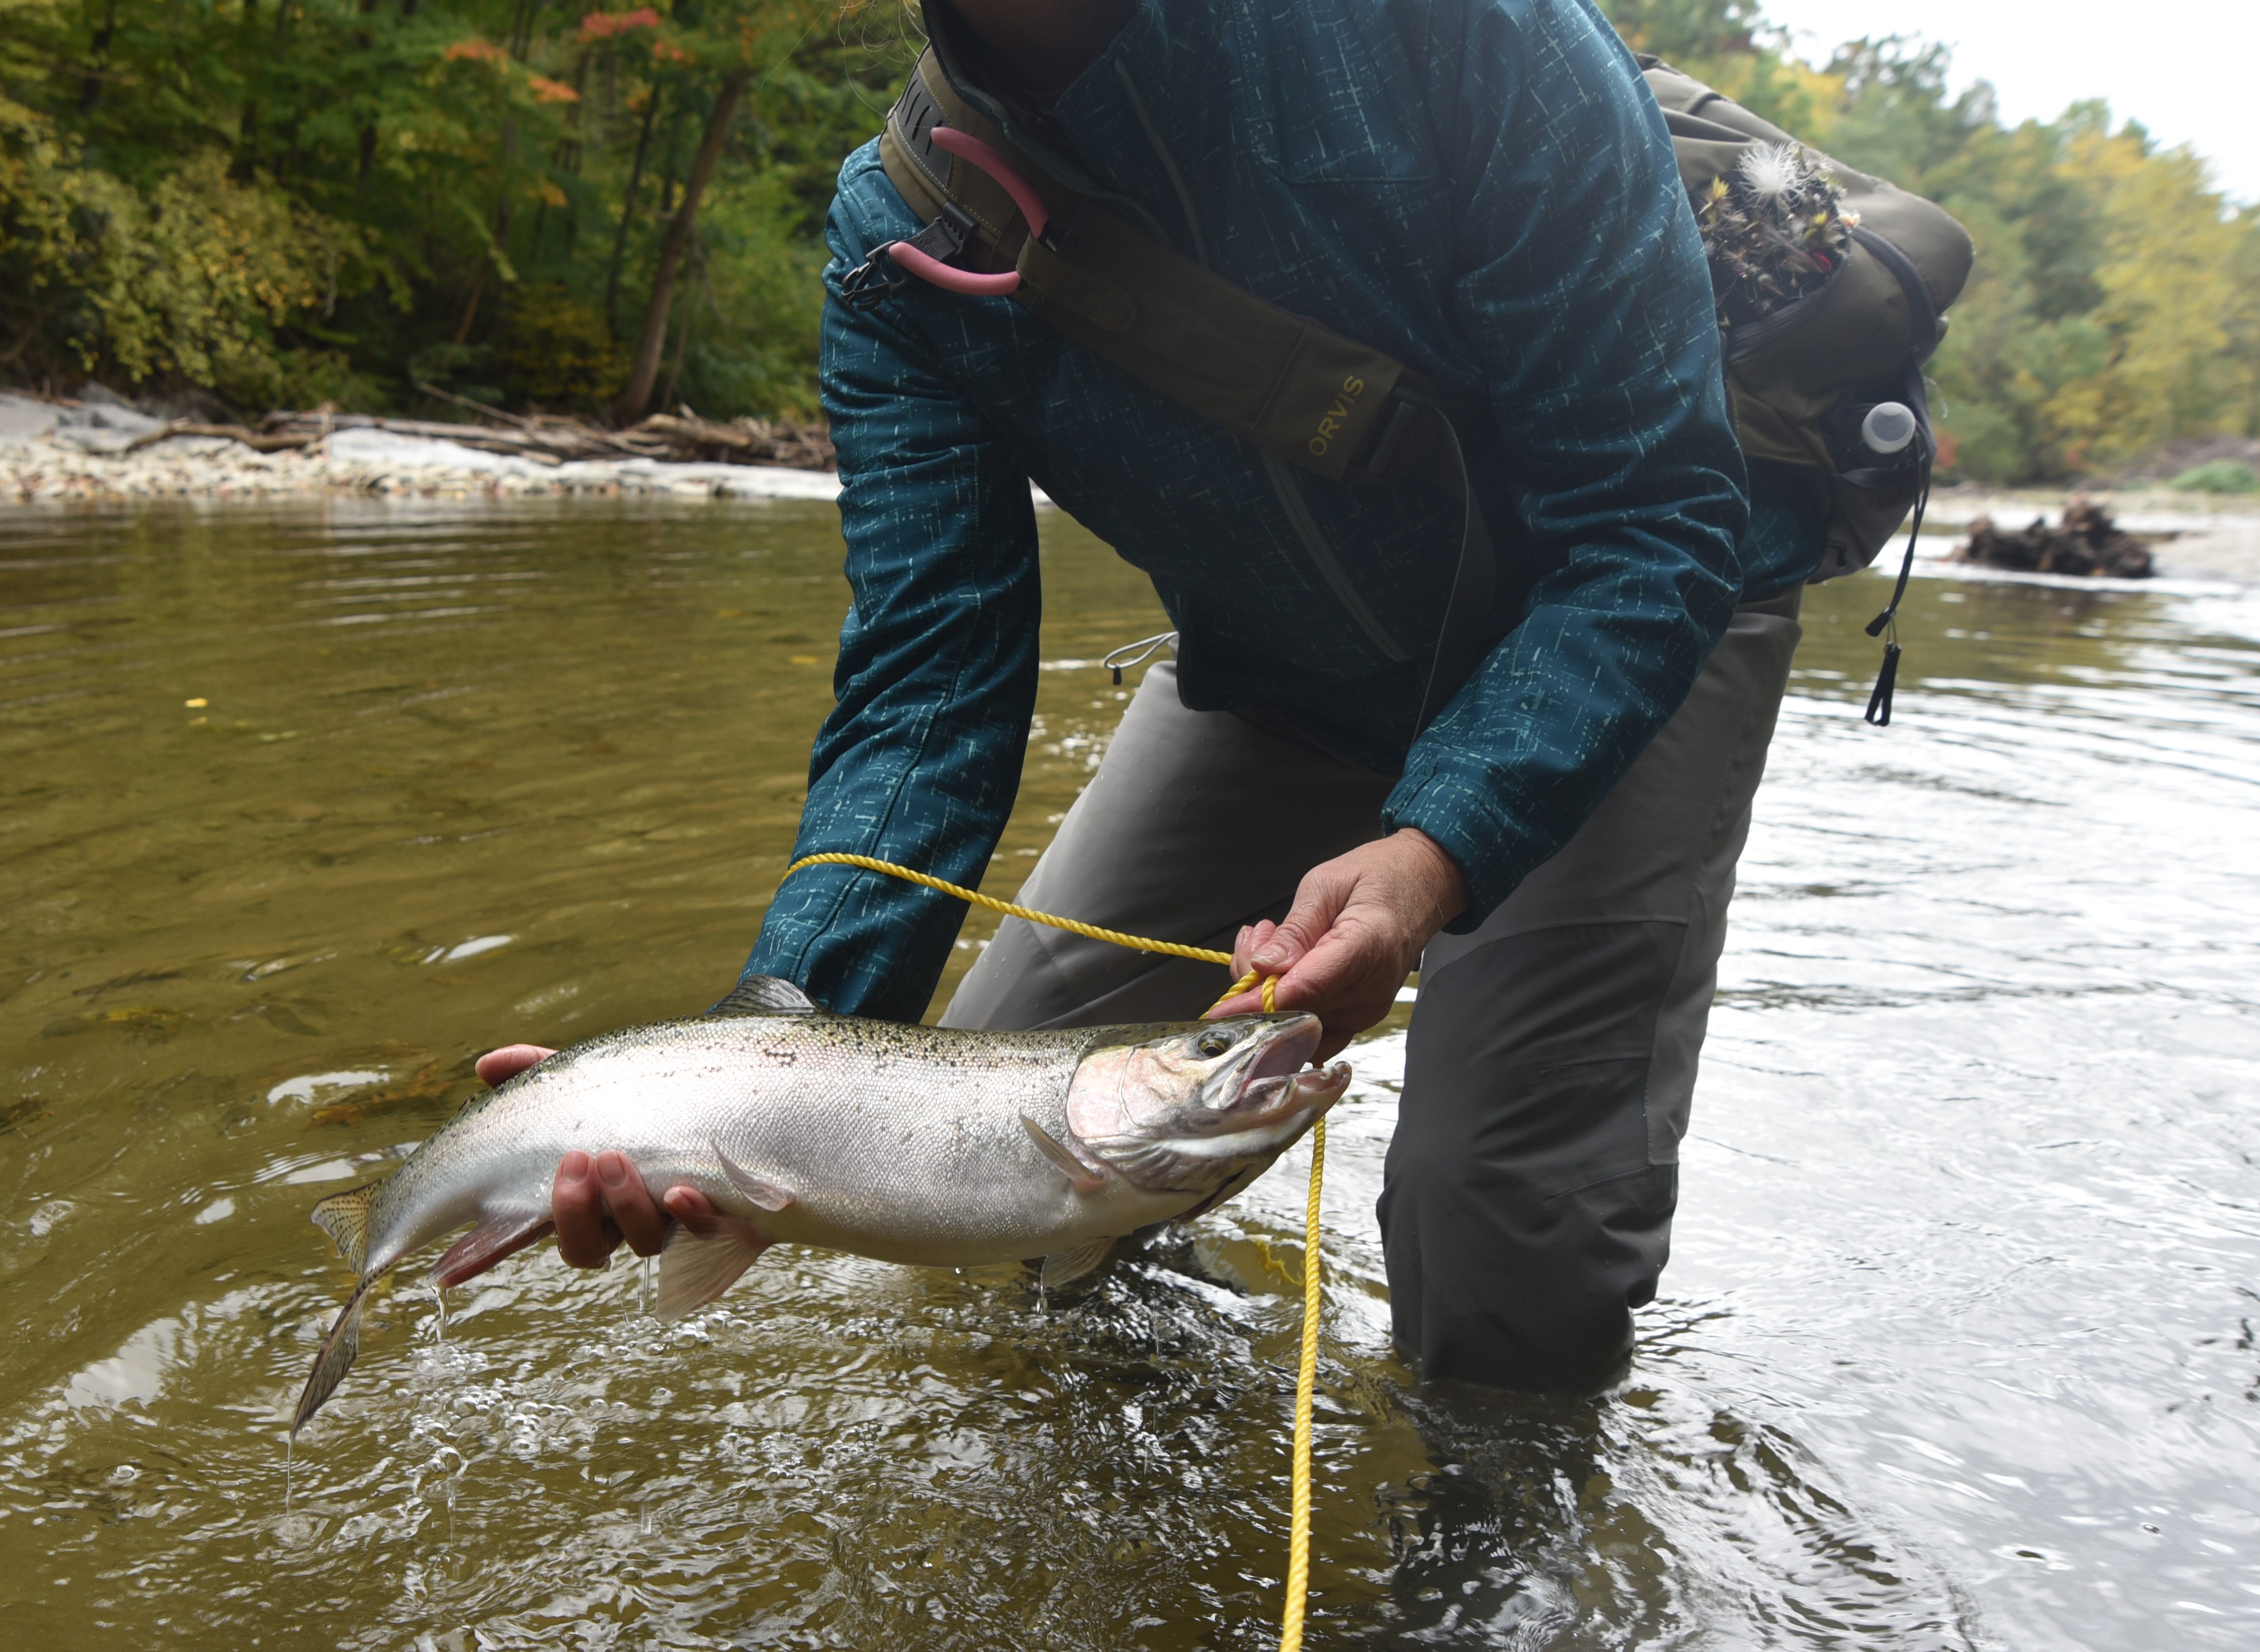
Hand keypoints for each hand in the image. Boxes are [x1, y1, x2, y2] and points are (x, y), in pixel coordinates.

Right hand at [474, 1044, 723, 1268]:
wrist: (726, 1096)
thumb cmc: (642, 1093)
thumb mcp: (588, 1078)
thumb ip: (538, 1071)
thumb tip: (487, 1065)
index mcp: (576, 1195)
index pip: (518, 1234)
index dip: (481, 1257)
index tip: (445, 1271)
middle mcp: (616, 1219)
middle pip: (582, 1248)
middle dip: (571, 1214)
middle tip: (574, 1166)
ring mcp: (664, 1220)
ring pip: (640, 1241)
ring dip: (625, 1206)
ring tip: (617, 1160)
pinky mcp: (713, 1215)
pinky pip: (704, 1230)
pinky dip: (692, 1214)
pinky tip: (683, 1190)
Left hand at [1205, 829, 1467, 1059]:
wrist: (1424, 885)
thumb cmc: (1378, 875)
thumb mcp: (1326, 884)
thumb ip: (1296, 930)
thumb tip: (1263, 968)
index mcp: (1368, 946)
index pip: (1306, 989)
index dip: (1258, 1004)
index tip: (1220, 1011)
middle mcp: (1371, 990)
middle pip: (1297, 1011)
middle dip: (1257, 987)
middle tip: (1256, 937)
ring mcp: (1367, 1010)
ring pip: (1299, 1023)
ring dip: (1269, 994)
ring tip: (1271, 940)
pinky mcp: (1360, 1017)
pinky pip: (1312, 1026)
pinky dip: (1287, 1004)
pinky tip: (1282, 967)